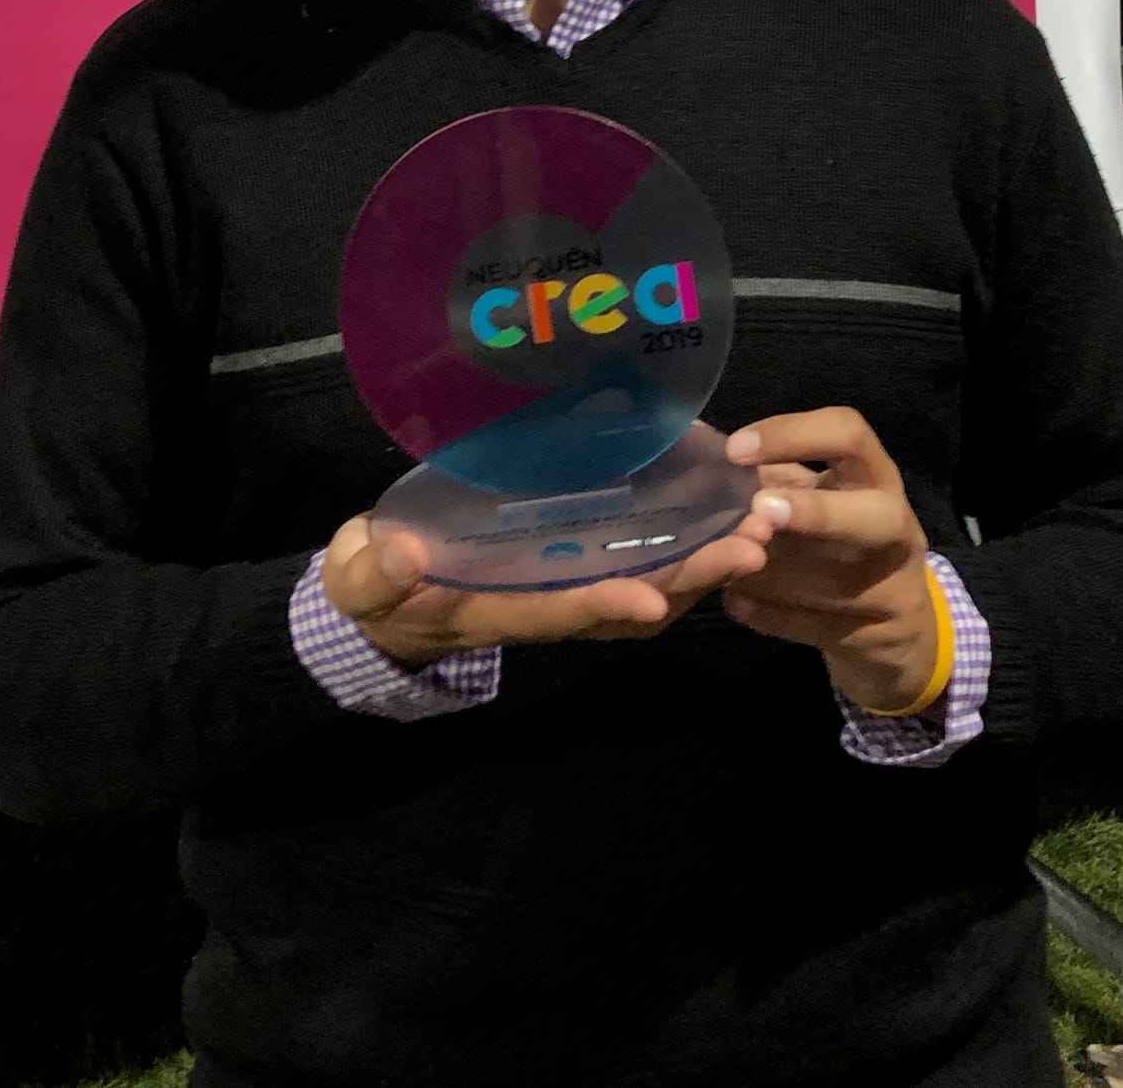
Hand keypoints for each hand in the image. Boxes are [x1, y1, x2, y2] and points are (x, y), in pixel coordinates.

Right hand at [320, 502, 781, 670]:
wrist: (381, 591)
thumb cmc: (372, 585)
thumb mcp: (362, 582)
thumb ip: (377, 573)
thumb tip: (396, 556)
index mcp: (497, 609)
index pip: (558, 610)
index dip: (603, 604)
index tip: (653, 598)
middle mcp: (545, 602)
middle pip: (627, 601)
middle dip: (688, 580)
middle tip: (749, 548)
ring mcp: (563, 582)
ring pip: (644, 579)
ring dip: (703, 561)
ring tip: (760, 528)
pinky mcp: (570, 558)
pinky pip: (635, 556)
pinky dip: (682, 541)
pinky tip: (720, 510)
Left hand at [718, 408, 939, 714]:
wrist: (897, 627)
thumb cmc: (840, 540)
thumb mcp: (816, 498)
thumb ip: (773, 477)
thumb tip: (704, 450)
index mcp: (875, 477)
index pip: (850, 435)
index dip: (793, 435)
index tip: (735, 450)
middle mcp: (897, 528)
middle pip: (875, 517)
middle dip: (816, 513)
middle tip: (759, 510)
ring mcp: (895, 588)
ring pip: (839, 584)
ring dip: (775, 573)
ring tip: (729, 565)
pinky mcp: (878, 638)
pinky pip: (819, 628)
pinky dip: (771, 615)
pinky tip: (735, 602)